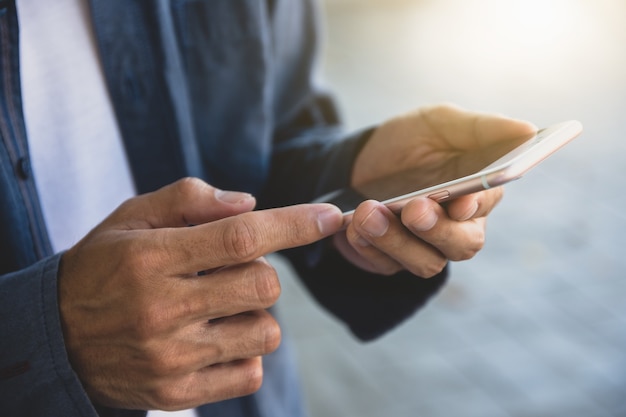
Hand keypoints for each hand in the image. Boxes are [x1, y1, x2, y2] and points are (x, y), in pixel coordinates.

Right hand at [58, 178, 342, 410]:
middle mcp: (163, 309)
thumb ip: (190, 199)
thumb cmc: (103, 267)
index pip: (240, 236)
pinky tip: (216, 339)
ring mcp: (172, 356)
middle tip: (228, 271)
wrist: (56, 338)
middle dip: (262, 271)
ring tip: (219, 307)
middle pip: (264, 285)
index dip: (294, 224)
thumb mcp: (132, 218)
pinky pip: (250, 371)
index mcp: (153, 257)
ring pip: (266, 331)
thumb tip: (250, 204)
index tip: (331, 216)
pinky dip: (246, 351)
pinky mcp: (177, 391)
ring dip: (257, 313)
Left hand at [334, 104, 535, 275]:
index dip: (476, 206)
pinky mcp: (391, 260)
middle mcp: (455, 227)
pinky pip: (385, 265)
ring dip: (395, 240)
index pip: (486, 206)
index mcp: (476, 192)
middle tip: (413, 209)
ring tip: (368, 212)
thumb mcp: (439, 124)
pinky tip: (352, 225)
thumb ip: (481, 129)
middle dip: (437, 230)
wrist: (358, 161)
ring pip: (424, 263)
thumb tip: (528, 130)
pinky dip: (367, 246)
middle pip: (462, 246)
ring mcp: (422, 247)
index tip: (460, 200)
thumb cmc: (409, 142)